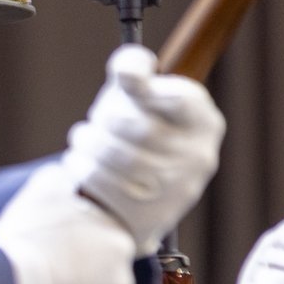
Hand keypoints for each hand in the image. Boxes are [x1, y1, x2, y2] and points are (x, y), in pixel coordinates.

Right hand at [0, 162, 137, 283]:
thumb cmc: (24, 243)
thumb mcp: (40, 193)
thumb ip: (60, 181)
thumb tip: (66, 178)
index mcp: (119, 241)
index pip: (108, 238)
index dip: (81, 240)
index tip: (58, 243)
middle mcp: (123, 279)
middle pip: (103, 273)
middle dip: (80, 272)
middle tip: (47, 267)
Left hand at [61, 44, 225, 253]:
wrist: (137, 197)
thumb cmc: (136, 132)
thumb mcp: (139, 97)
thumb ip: (134, 71)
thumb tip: (128, 68)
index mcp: (204, 121)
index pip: (178, 98)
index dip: (144, 88)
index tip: (123, 83)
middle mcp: (200, 156)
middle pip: (141, 129)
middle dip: (105, 119)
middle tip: (93, 122)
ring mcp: (180, 189)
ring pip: (121, 159)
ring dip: (88, 143)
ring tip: (82, 139)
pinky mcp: (152, 215)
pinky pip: (107, 186)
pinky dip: (83, 169)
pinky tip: (79, 163)